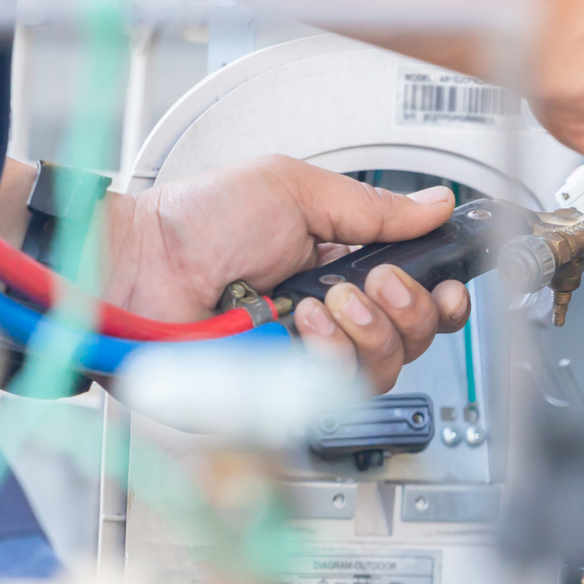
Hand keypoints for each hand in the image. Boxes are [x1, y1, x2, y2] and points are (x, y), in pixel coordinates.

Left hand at [104, 155, 470, 394]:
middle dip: (409, 309)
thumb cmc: (192, 223)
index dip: (442, 299)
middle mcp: (332, 321)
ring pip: (385, 370)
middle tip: (375, 282)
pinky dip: (330, 354)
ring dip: (366, 330)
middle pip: (415, 340)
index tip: (448, 285)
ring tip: (323, 301)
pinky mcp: (285, 394)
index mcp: (341, 269)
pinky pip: (340, 392)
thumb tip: (435, 204)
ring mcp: (308, 361)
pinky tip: (300, 325)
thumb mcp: (292, 189)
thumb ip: (371, 206)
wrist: (135, 264)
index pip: (416, 299)